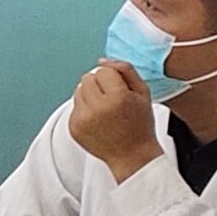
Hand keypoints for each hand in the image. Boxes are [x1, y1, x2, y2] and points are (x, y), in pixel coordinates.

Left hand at [66, 60, 161, 178]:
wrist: (132, 155)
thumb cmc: (140, 124)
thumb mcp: (142, 92)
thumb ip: (125, 70)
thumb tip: (102, 60)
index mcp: (117, 97)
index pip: (102, 71)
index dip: (112, 79)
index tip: (120, 90)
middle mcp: (97, 108)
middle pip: (87, 78)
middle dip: (99, 85)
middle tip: (112, 99)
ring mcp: (83, 119)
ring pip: (78, 90)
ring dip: (90, 96)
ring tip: (105, 109)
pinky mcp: (73, 127)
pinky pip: (74, 106)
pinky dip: (84, 109)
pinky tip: (98, 120)